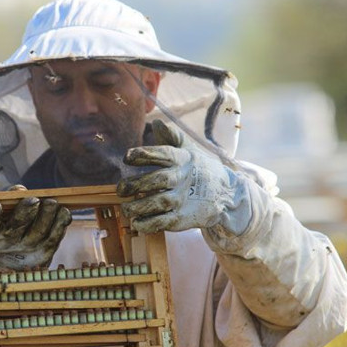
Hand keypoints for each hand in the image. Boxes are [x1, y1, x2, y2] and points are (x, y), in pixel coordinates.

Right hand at [0, 190, 71, 270]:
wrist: (15, 260)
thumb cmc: (8, 225)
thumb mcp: (4, 213)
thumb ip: (11, 198)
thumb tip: (20, 190)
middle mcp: (7, 243)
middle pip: (15, 228)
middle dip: (25, 213)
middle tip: (34, 200)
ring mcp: (26, 250)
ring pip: (37, 234)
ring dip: (46, 217)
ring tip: (51, 203)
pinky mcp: (43, 255)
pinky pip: (53, 240)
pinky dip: (60, 226)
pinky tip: (65, 212)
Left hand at [116, 119, 234, 232]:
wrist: (225, 194)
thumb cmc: (199, 168)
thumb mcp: (189, 149)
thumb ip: (171, 137)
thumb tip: (156, 123)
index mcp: (183, 159)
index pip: (163, 154)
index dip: (145, 154)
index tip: (127, 157)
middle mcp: (182, 178)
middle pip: (159, 179)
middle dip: (137, 184)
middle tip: (121, 188)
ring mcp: (183, 199)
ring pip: (159, 202)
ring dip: (139, 206)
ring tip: (125, 208)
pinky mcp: (182, 219)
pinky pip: (163, 222)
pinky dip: (148, 223)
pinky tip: (137, 222)